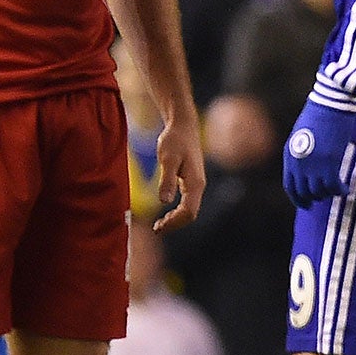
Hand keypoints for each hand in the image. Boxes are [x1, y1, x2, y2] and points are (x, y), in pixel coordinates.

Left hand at [151, 110, 206, 232]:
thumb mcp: (168, 158)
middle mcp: (199, 186)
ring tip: (159, 225)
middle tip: (156, 229)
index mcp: (195, 183)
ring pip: (190, 210)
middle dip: (175, 224)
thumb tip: (164, 201)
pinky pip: (187, 203)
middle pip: (191, 214)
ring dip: (175, 219)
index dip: (174, 222)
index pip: (189, 212)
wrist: (183, 125)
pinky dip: (177, 211)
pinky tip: (165, 212)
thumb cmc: (175, 139)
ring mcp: (196, 184)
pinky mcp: (191, 181)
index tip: (158, 227)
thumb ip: (167, 179)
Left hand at [282, 100, 355, 207]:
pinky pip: (333, 186)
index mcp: (289, 154)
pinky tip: (346, 189)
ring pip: (319, 191)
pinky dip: (340, 190)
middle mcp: (298, 163)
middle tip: (323, 200)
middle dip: (314, 199)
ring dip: (328, 194)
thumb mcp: (302, 134)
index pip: (290, 186)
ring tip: (337, 190)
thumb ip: (302, 151)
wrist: (331, 101)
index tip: (306, 204)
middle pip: (304, 192)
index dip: (298, 198)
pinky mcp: (329, 162)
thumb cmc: (320, 113)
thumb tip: (310, 167)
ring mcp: (313, 164)